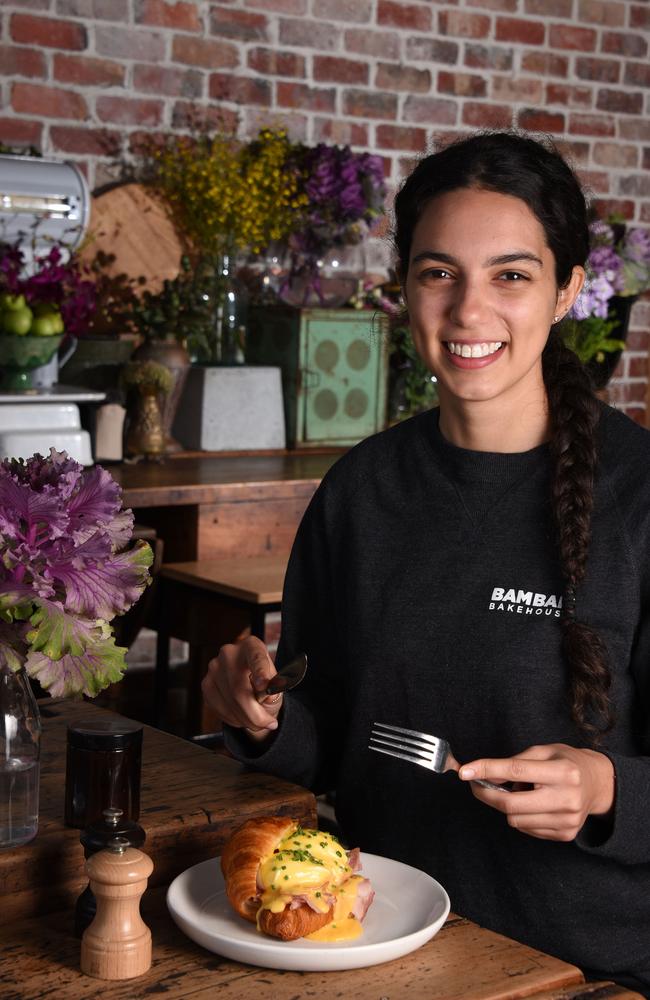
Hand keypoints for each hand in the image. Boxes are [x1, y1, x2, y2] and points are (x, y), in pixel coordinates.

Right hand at [201, 635, 283, 741]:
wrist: (249, 685)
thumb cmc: (266, 682)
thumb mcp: (277, 683)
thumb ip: (275, 687)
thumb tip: (268, 693)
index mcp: (251, 646)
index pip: (256, 657)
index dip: (260, 671)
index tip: (264, 684)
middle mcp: (229, 653)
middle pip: (239, 689)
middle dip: (255, 714)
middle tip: (268, 723)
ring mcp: (214, 668)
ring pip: (229, 702)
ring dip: (246, 720)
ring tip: (257, 721)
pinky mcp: (206, 684)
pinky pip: (219, 709)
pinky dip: (234, 719)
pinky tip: (242, 716)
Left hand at [458, 743, 615, 841]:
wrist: (599, 784)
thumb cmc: (567, 763)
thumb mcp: (544, 751)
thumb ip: (515, 761)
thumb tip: (483, 774)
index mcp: (563, 771)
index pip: (516, 770)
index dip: (487, 770)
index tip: (465, 771)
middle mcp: (567, 798)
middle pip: (512, 804)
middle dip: (487, 794)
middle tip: (477, 784)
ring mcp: (567, 820)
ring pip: (515, 820)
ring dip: (508, 806)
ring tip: (522, 792)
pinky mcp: (565, 834)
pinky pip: (526, 829)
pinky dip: (521, 816)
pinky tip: (533, 804)